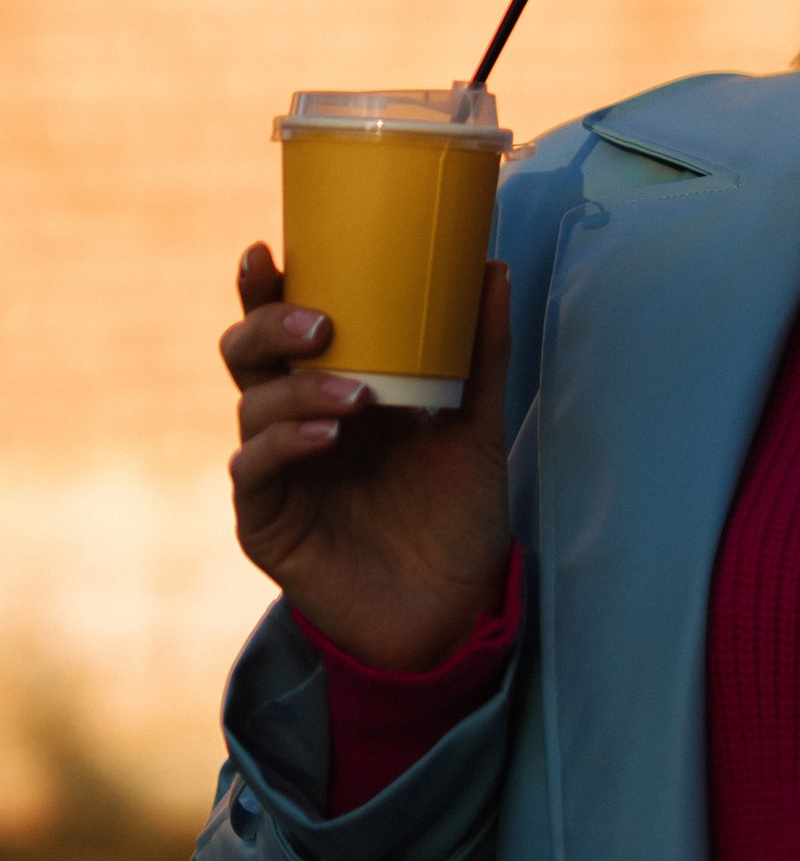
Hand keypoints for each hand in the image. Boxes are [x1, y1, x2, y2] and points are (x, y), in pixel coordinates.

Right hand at [222, 247, 514, 671]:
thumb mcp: (476, 426)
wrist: (455, 611)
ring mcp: (277, 472)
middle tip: (321, 323)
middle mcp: (295, 422)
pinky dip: (286, 443)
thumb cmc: (457, 516)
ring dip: (297, 389)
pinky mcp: (266, 522)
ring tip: (357, 394)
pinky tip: (328, 434)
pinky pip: (254, 470)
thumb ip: (481, 352)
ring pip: (251, 408)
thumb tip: (490, 266)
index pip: (285, 328)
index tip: (269, 248)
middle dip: (269, 327)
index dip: (266, 288)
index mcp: (334, 388)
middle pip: (247, 356)